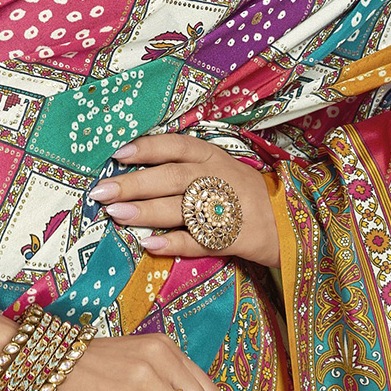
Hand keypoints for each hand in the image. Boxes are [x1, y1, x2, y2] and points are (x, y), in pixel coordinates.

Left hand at [88, 133, 279, 267]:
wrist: (288, 220)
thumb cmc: (242, 191)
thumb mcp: (217, 166)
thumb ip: (182, 165)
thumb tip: (132, 168)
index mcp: (212, 156)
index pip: (175, 146)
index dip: (146, 148)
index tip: (117, 153)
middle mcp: (216, 178)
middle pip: (170, 177)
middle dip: (134, 184)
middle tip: (102, 191)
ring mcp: (223, 209)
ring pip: (179, 207)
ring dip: (146, 211)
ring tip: (117, 215)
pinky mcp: (229, 238)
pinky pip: (196, 241)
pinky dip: (172, 243)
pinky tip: (149, 244)